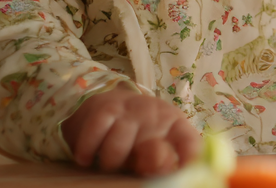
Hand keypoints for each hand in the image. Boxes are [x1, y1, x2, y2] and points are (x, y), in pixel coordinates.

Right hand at [61, 83, 200, 175]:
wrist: (112, 102)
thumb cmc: (139, 133)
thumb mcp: (155, 145)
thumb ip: (163, 160)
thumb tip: (171, 174)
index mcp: (176, 125)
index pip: (190, 143)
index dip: (188, 160)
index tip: (182, 172)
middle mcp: (156, 115)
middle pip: (153, 151)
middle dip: (143, 165)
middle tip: (135, 167)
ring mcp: (131, 111)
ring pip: (118, 147)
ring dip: (110, 162)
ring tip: (109, 164)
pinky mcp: (106, 109)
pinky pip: (95, 134)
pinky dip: (87, 150)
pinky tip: (86, 159)